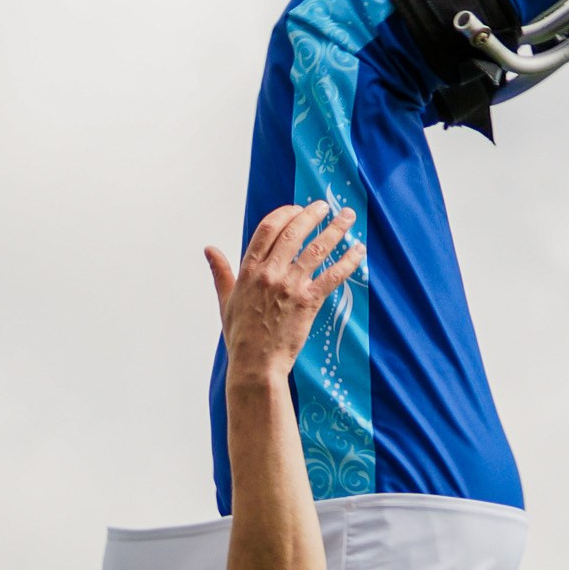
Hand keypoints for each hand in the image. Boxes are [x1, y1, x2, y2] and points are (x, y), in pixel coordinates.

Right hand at [207, 201, 362, 385]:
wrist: (255, 365)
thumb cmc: (240, 336)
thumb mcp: (225, 301)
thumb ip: (221, 272)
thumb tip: (209, 249)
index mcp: (249, 271)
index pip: (267, 229)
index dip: (284, 214)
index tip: (297, 208)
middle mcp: (270, 274)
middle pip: (294, 233)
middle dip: (312, 214)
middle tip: (325, 205)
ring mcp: (290, 287)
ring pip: (316, 249)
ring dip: (335, 229)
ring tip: (348, 216)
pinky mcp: (308, 302)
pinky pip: (332, 276)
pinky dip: (348, 261)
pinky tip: (359, 250)